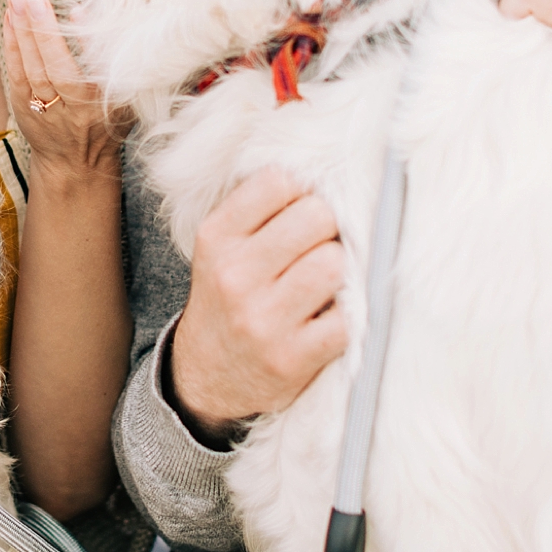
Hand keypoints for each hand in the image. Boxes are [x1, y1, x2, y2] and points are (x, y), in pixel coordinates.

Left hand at [3, 0, 126, 188]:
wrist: (75, 164)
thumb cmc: (105, 121)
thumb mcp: (124, 100)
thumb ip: (115, 62)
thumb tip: (93, 15)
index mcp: (105, 107)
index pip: (96, 73)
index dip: (86, 43)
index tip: (78, 11)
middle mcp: (75, 112)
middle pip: (56, 70)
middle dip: (43, 33)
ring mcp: (46, 112)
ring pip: (32, 71)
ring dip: (23, 33)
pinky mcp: (24, 109)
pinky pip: (16, 73)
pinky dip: (12, 45)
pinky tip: (11, 18)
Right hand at [163, 168, 348, 446]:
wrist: (205, 376)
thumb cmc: (228, 298)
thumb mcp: (222, 247)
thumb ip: (261, 210)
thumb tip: (326, 175)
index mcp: (216, 238)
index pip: (278, 181)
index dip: (302, 192)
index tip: (300, 211)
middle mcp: (235, 276)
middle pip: (317, 217)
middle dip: (328, 228)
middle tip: (319, 247)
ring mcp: (263, 320)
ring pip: (334, 264)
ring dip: (339, 271)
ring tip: (325, 282)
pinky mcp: (291, 358)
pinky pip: (346, 319)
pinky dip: (346, 317)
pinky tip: (327, 318)